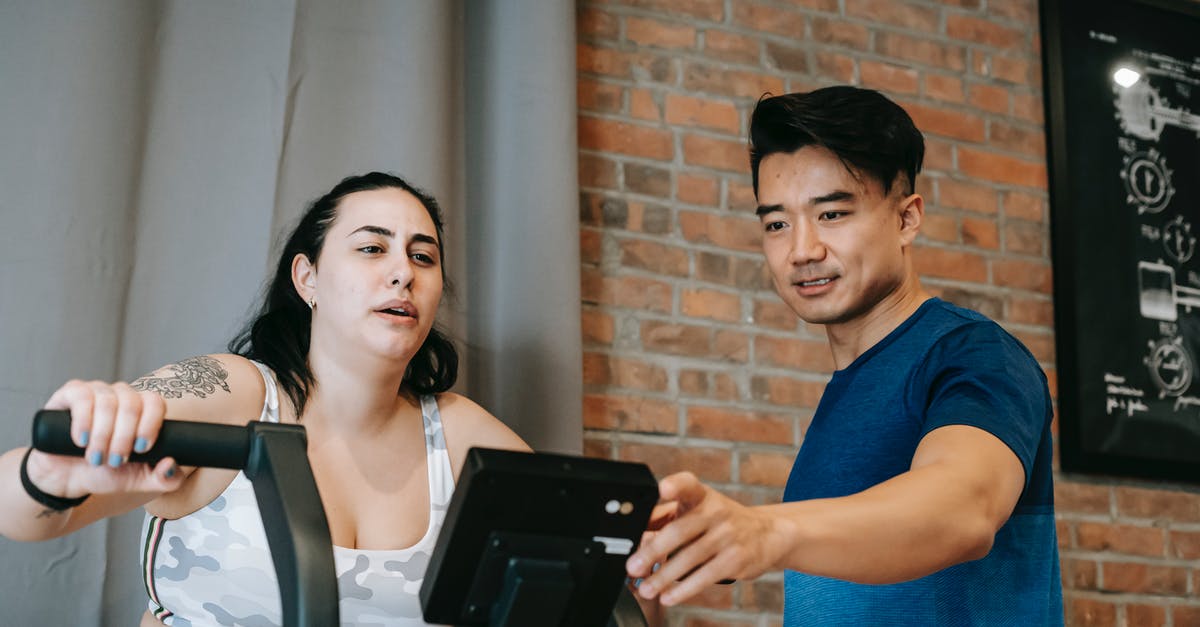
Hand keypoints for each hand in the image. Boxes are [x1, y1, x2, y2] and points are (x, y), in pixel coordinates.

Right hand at [27, 380, 183, 498]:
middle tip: (115, 460)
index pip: (155, 402)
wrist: (66, 479)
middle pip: (132, 404)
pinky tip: (81, 440)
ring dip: (103, 434)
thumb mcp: (138, 481)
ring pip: (107, 402)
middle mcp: (121, 396)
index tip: (142, 448)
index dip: (151, 424)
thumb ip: (164, 479)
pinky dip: (83, 420)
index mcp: (142, 410)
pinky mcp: (70, 394)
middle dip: (124, 437)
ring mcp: (96, 392)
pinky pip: (82, 396)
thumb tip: (172, 463)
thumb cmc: (104, 473)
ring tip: (95, 457)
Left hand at [626, 472, 779, 605]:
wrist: (767, 534)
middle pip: (679, 530)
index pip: (687, 484)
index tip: (662, 489)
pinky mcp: (736, 559)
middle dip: (652, 551)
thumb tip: (633, 531)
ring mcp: (728, 535)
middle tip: (632, 567)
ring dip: (663, 577)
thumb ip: (665, 516)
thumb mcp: (697, 509)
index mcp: (701, 495)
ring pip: (689, 558)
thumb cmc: (721, 521)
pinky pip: (704, 577)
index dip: (675, 485)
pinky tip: (668, 596)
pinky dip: (683, 589)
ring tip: (646, 589)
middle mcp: (716, 511)